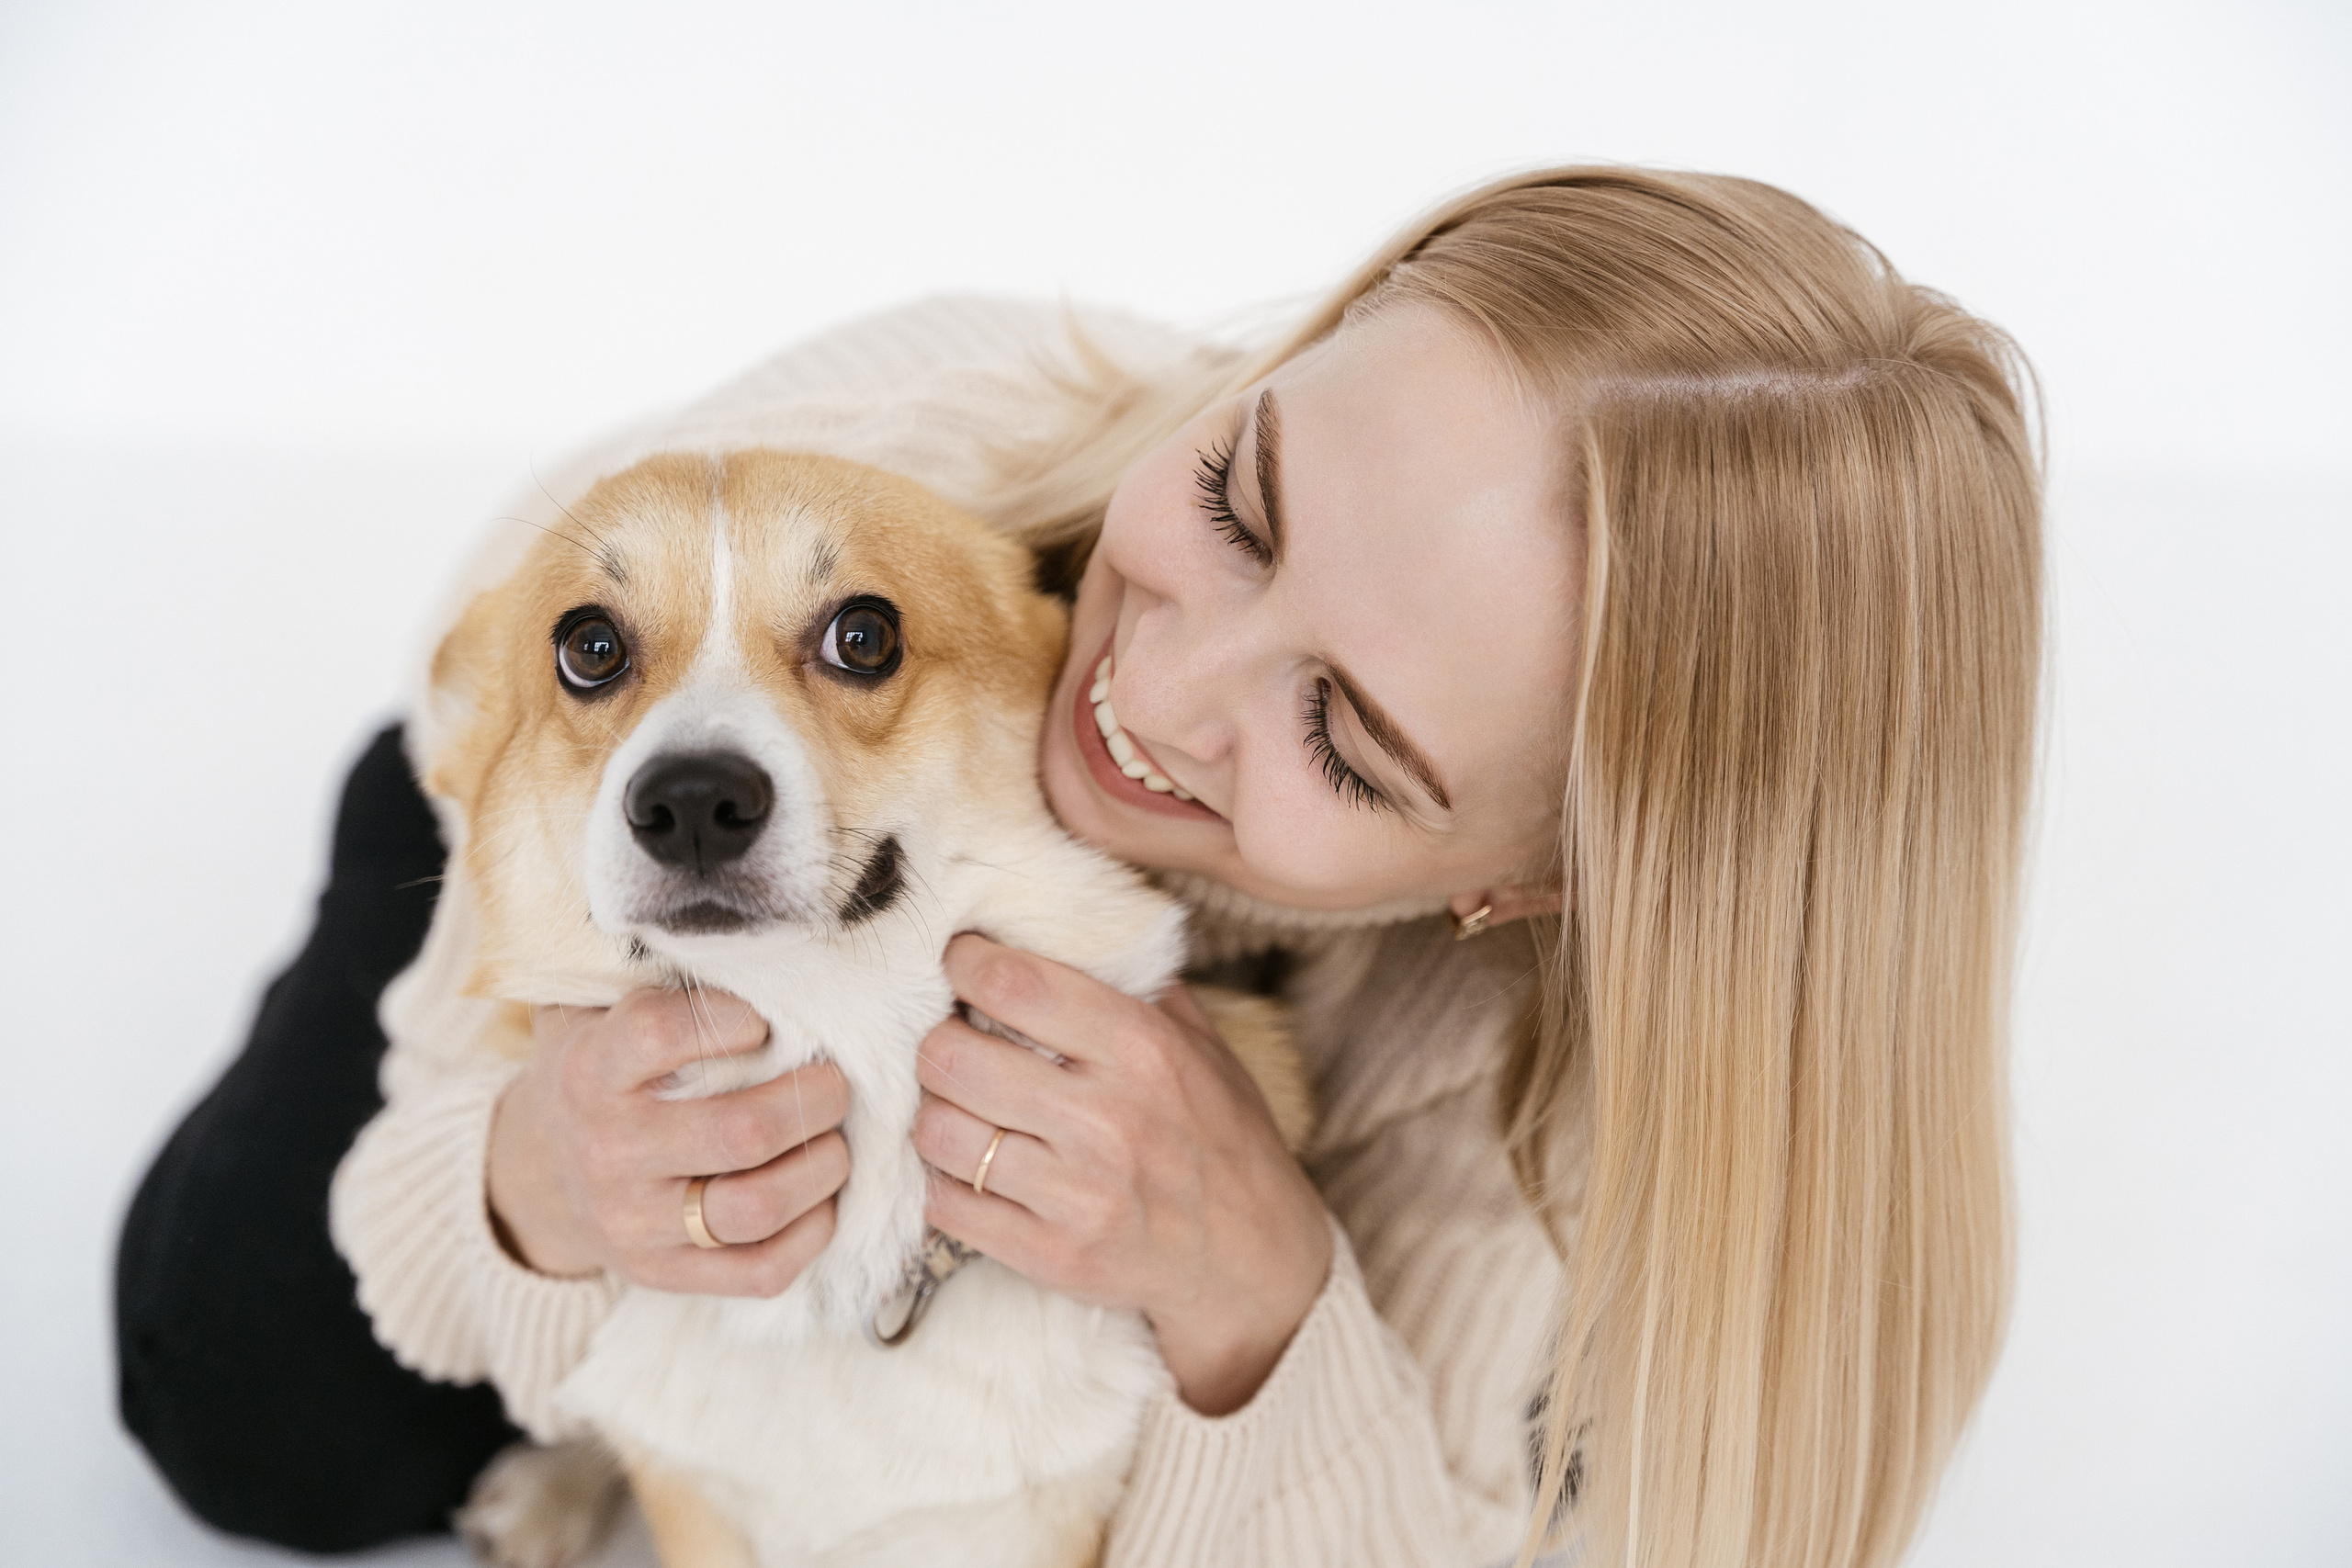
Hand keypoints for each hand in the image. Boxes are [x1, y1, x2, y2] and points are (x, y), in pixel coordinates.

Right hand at [487, 989, 850, 1295]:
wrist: (540, 1173)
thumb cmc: (600, 1069)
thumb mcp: (595, 1007)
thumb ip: (648, 969)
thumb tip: (735, 928)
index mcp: (591, 1070)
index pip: (662, 1034)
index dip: (729, 1020)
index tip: (763, 1019)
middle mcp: (608, 1151)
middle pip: (739, 1132)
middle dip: (813, 1100)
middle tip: (836, 1080)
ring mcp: (635, 1224)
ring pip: (756, 1207)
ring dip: (822, 1167)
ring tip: (835, 1138)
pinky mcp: (665, 1275)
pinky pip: (760, 1270)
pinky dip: (811, 1232)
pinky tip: (821, 1198)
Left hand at [913, 934, 1333, 1414]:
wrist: (1255, 1261)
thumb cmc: (1224, 1139)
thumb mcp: (1203, 1047)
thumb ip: (1137, 987)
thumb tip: (1062, 926)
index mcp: (1142, 1049)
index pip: (1014, 984)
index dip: (965, 963)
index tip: (958, 963)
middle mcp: (1107, 1119)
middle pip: (954, 1056)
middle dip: (936, 1041)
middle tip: (950, 1043)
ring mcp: (1077, 1194)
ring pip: (938, 1132)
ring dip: (935, 1113)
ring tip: (959, 1108)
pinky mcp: (1052, 1256)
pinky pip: (947, 1206)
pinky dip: (943, 1182)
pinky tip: (969, 1169)